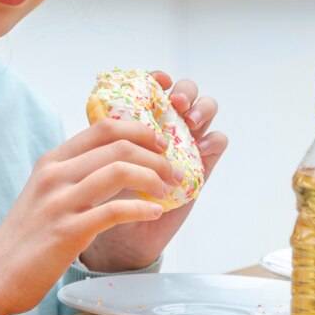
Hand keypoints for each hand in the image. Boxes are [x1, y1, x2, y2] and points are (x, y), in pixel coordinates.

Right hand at [0, 117, 173, 314]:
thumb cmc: (23, 239)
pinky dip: (141, 209)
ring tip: (168, 191)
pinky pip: (115, 211)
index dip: (140, 130)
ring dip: (153, 178)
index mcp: (51, 161)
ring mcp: (60, 202)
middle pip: (117, 145)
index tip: (160, 144)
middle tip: (173, 171)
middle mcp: (55, 175)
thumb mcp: (44, 194)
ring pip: (119, 171)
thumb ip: (73, 176)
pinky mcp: (68, 231)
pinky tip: (154, 213)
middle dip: (155, 155)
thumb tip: (115, 165)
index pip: (103, 127)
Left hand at [80, 70, 227, 271]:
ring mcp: (186, 144)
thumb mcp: (97, 162)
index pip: (155, 87)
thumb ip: (103, 139)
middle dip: (185, 91)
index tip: (157, 80)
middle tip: (176, 105)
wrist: (118, 237)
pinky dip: (212, 140)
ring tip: (190, 123)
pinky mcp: (201, 165)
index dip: (158, 77)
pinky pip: (217, 142)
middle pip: (185, 92)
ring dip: (202, 109)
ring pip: (206, 110)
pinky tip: (200, 150)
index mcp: (140, 119)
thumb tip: (101, 115)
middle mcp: (165, 127)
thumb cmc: (104, 196)